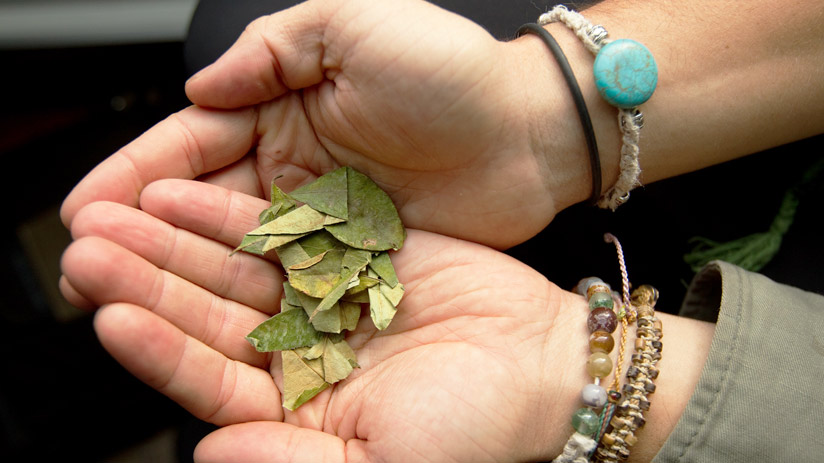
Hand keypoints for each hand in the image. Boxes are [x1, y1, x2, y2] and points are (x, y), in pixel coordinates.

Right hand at [60, 0, 589, 249]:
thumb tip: (200, 85)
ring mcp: (323, 216)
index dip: (135, 176)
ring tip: (129, 300)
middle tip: (89, 266)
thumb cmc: (452, 70)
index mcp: (281, 106)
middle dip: (144, 234)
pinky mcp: (355, 257)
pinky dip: (251, 298)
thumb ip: (272, 48)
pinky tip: (212, 318)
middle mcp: (294, 165)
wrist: (528, 133)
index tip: (89, 210)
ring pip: (237, 249)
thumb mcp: (355, 24)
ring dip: (185, 273)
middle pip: (201, 206)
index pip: (191, 145)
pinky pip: (291, 279)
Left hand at [61, 179, 587, 461]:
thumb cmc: (477, 429)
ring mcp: (322, 299)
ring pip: (236, 266)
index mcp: (297, 410)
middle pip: (209, 313)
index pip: (209, 379)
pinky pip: (289, 231)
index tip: (112, 316)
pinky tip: (194, 193)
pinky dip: (244, 211)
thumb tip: (211, 453)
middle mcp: (300, 353)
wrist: (545, 365)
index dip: (160, 348)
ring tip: (129, 209)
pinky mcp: (353, 254)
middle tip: (93, 247)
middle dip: (151, 281)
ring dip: (180, 238)